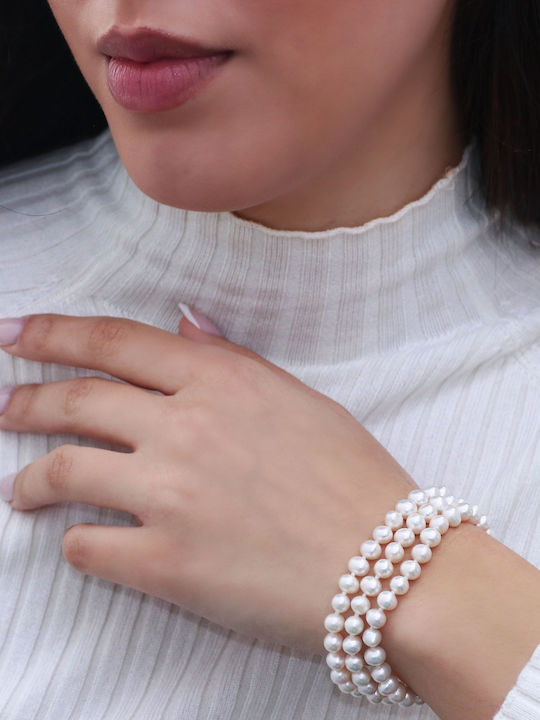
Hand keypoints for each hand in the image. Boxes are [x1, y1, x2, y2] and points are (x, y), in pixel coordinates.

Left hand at [0, 312, 418, 654]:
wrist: (389, 568)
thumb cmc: (353, 480)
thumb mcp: (298, 400)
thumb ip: (232, 360)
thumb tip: (187, 324)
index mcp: (221, 381)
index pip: (114, 342)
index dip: (54, 334)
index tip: (15, 334)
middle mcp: (185, 429)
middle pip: (75, 400)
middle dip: (26, 400)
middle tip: (6, 407)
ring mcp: (171, 496)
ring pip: (64, 470)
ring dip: (30, 478)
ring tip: (20, 487)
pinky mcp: (167, 565)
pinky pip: (90, 546)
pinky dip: (75, 542)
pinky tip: (80, 542)